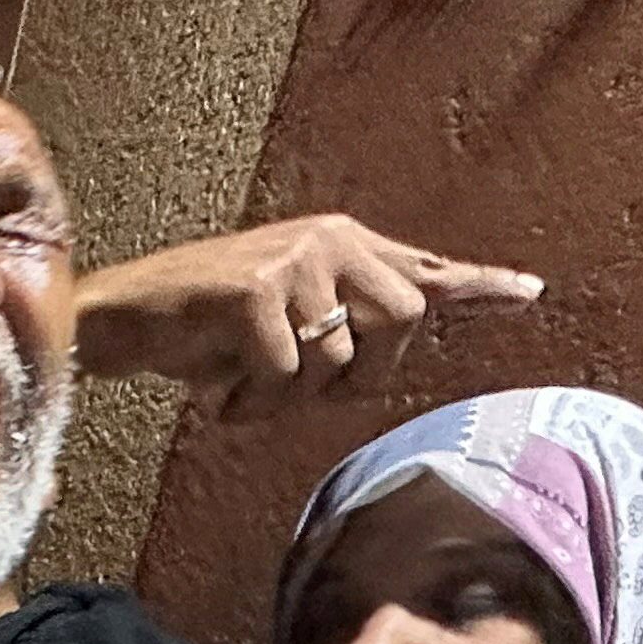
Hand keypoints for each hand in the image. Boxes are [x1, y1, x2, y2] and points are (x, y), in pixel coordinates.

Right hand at [76, 216, 541, 421]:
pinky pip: (286, 374)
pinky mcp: (255, 290)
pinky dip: (249, 403)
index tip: (528, 293)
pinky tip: (216, 390)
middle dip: (360, 376)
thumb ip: (338, 324)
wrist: (114, 319)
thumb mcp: (277, 323)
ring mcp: (293, 260)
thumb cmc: (192, 330)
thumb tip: (399, 334)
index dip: (477, 285)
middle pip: (403, 321)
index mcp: (339, 244)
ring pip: (341, 359)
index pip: (423, 267)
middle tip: (298, 391)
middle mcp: (328, 240)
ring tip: (242, 386)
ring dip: (290, 398)